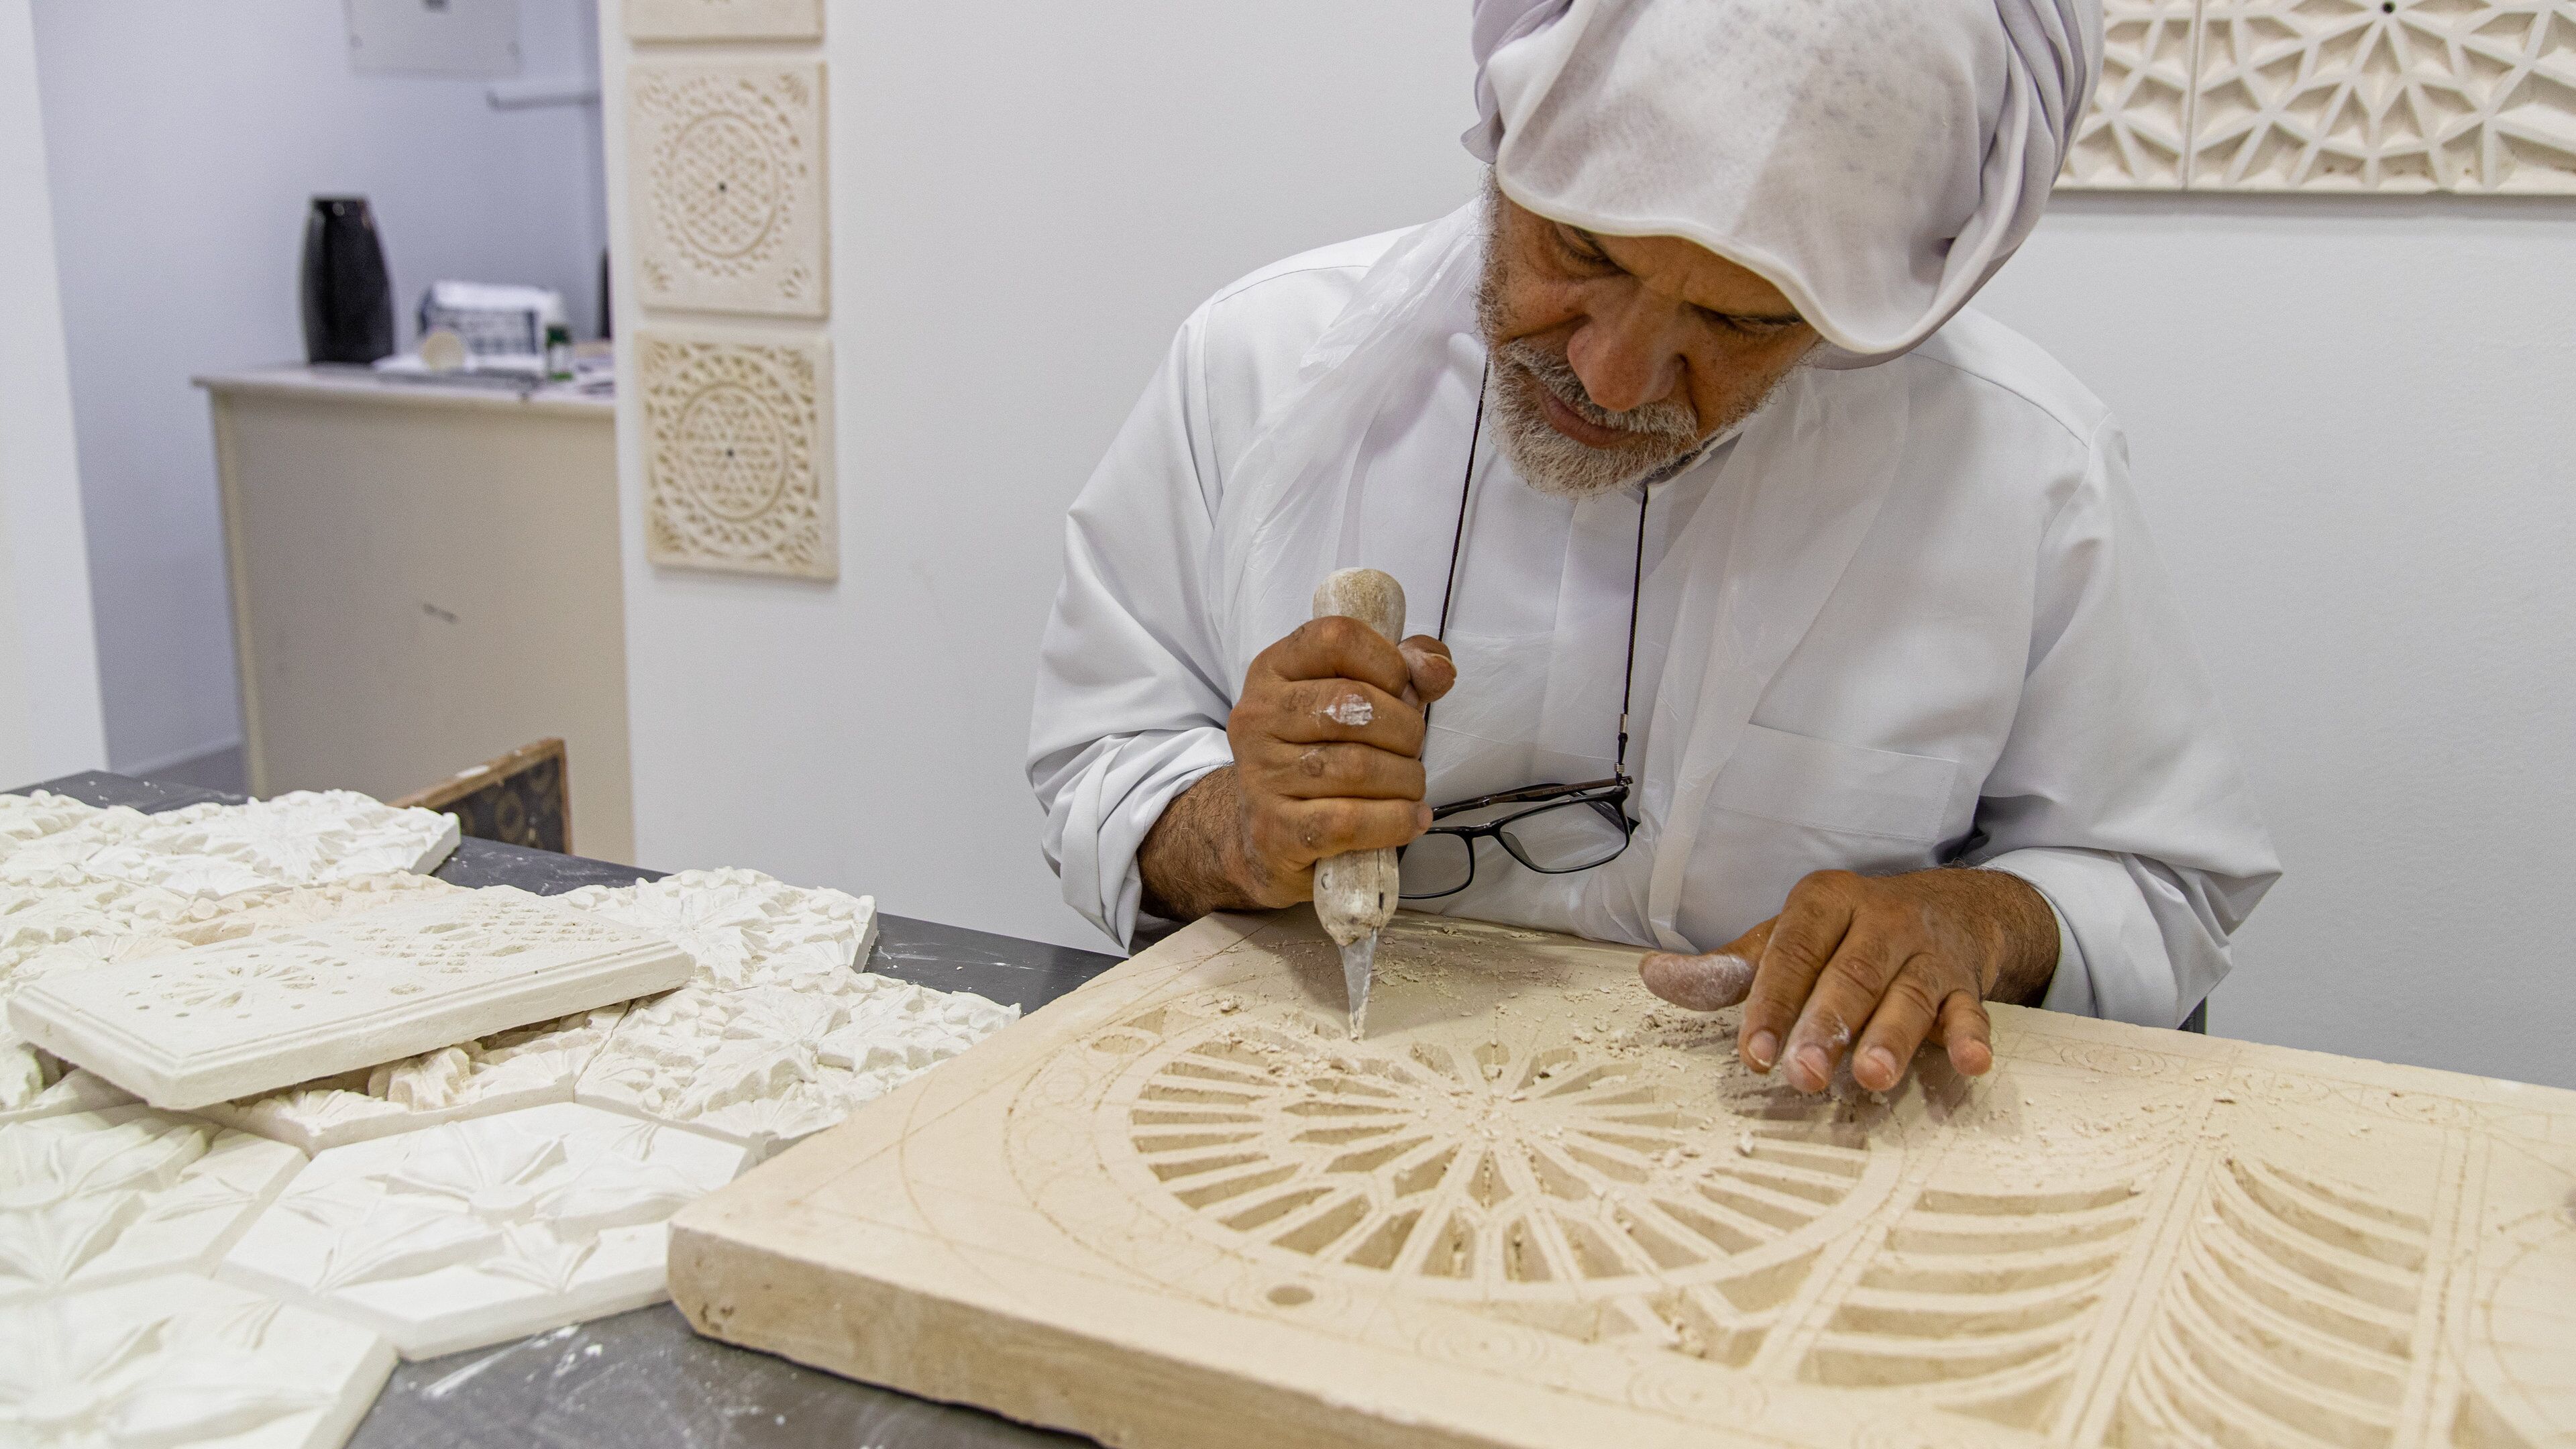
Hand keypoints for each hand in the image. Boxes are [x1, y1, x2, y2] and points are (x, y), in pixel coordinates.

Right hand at [1137, 620, 1454, 919]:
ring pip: (1359, 767)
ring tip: (1410, 787)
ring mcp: (1261, 777)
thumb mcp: (1356, 699)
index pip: (1337, 638)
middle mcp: (1257, 717)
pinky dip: (1395, 821)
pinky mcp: (1275, 832)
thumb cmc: (1322, 755)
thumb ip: (1405, 672)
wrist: (1269, 836)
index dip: (1388, 662)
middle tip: (1410, 749)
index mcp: (1273, 671)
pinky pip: (1350, 821)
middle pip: (1354, 704)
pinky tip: (1410, 819)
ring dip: (1406, 780)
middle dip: (1406, 730)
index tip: (1402, 690)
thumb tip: (1438, 669)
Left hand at [1637, 868, 2057, 1093]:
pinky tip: (1972, 1063)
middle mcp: (1879, 921)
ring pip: (1909, 995)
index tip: (1754, 1054)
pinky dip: (1973, 1037)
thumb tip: (1655, 977)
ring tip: (1872, 1076)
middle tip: (1803, 1075)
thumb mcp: (1787, 940)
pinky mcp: (1966, 985)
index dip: (1772, 1003)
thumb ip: (1728, 969)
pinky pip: (1972, 1011)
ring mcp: (1927, 953)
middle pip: (1850, 976)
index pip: (1792, 952)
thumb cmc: (1846, 936)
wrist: (1951, 909)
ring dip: (1892, 1037)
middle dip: (1825, 1027)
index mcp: (1825, 903)